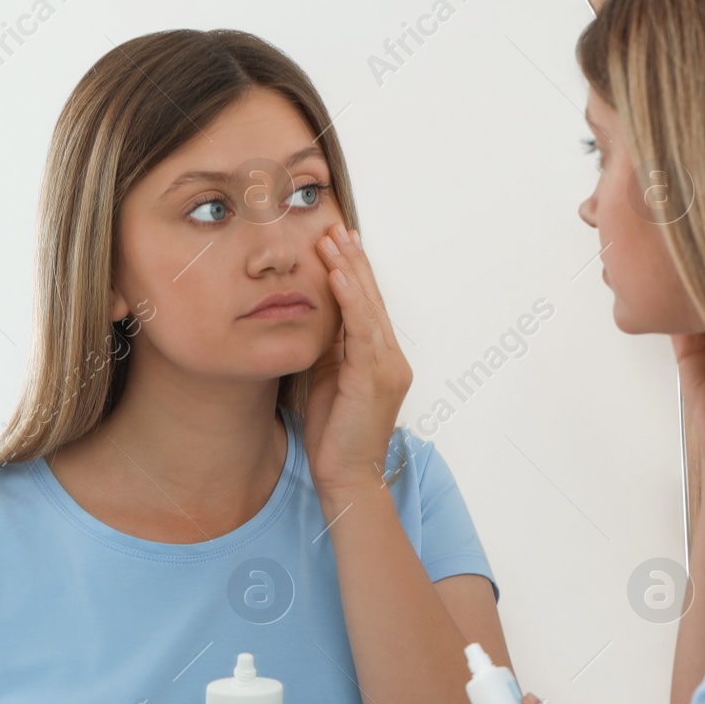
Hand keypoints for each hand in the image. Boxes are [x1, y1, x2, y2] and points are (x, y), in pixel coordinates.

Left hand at [304, 223, 412, 500]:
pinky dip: (350, 298)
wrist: (346, 478)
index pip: (368, 306)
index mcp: (381, 359)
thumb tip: (312, 317)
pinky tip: (336, 274)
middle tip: (336, 225)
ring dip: (350, 269)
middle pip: (373, 298)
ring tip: (332, 238)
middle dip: (354, 259)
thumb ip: (328, 350)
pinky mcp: (375, 377)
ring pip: (370, 306)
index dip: (354, 271)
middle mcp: (391, 358)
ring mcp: (388, 367)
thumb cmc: (333, 436)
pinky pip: (363, 328)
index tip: (337, 240)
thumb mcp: (327, 381)